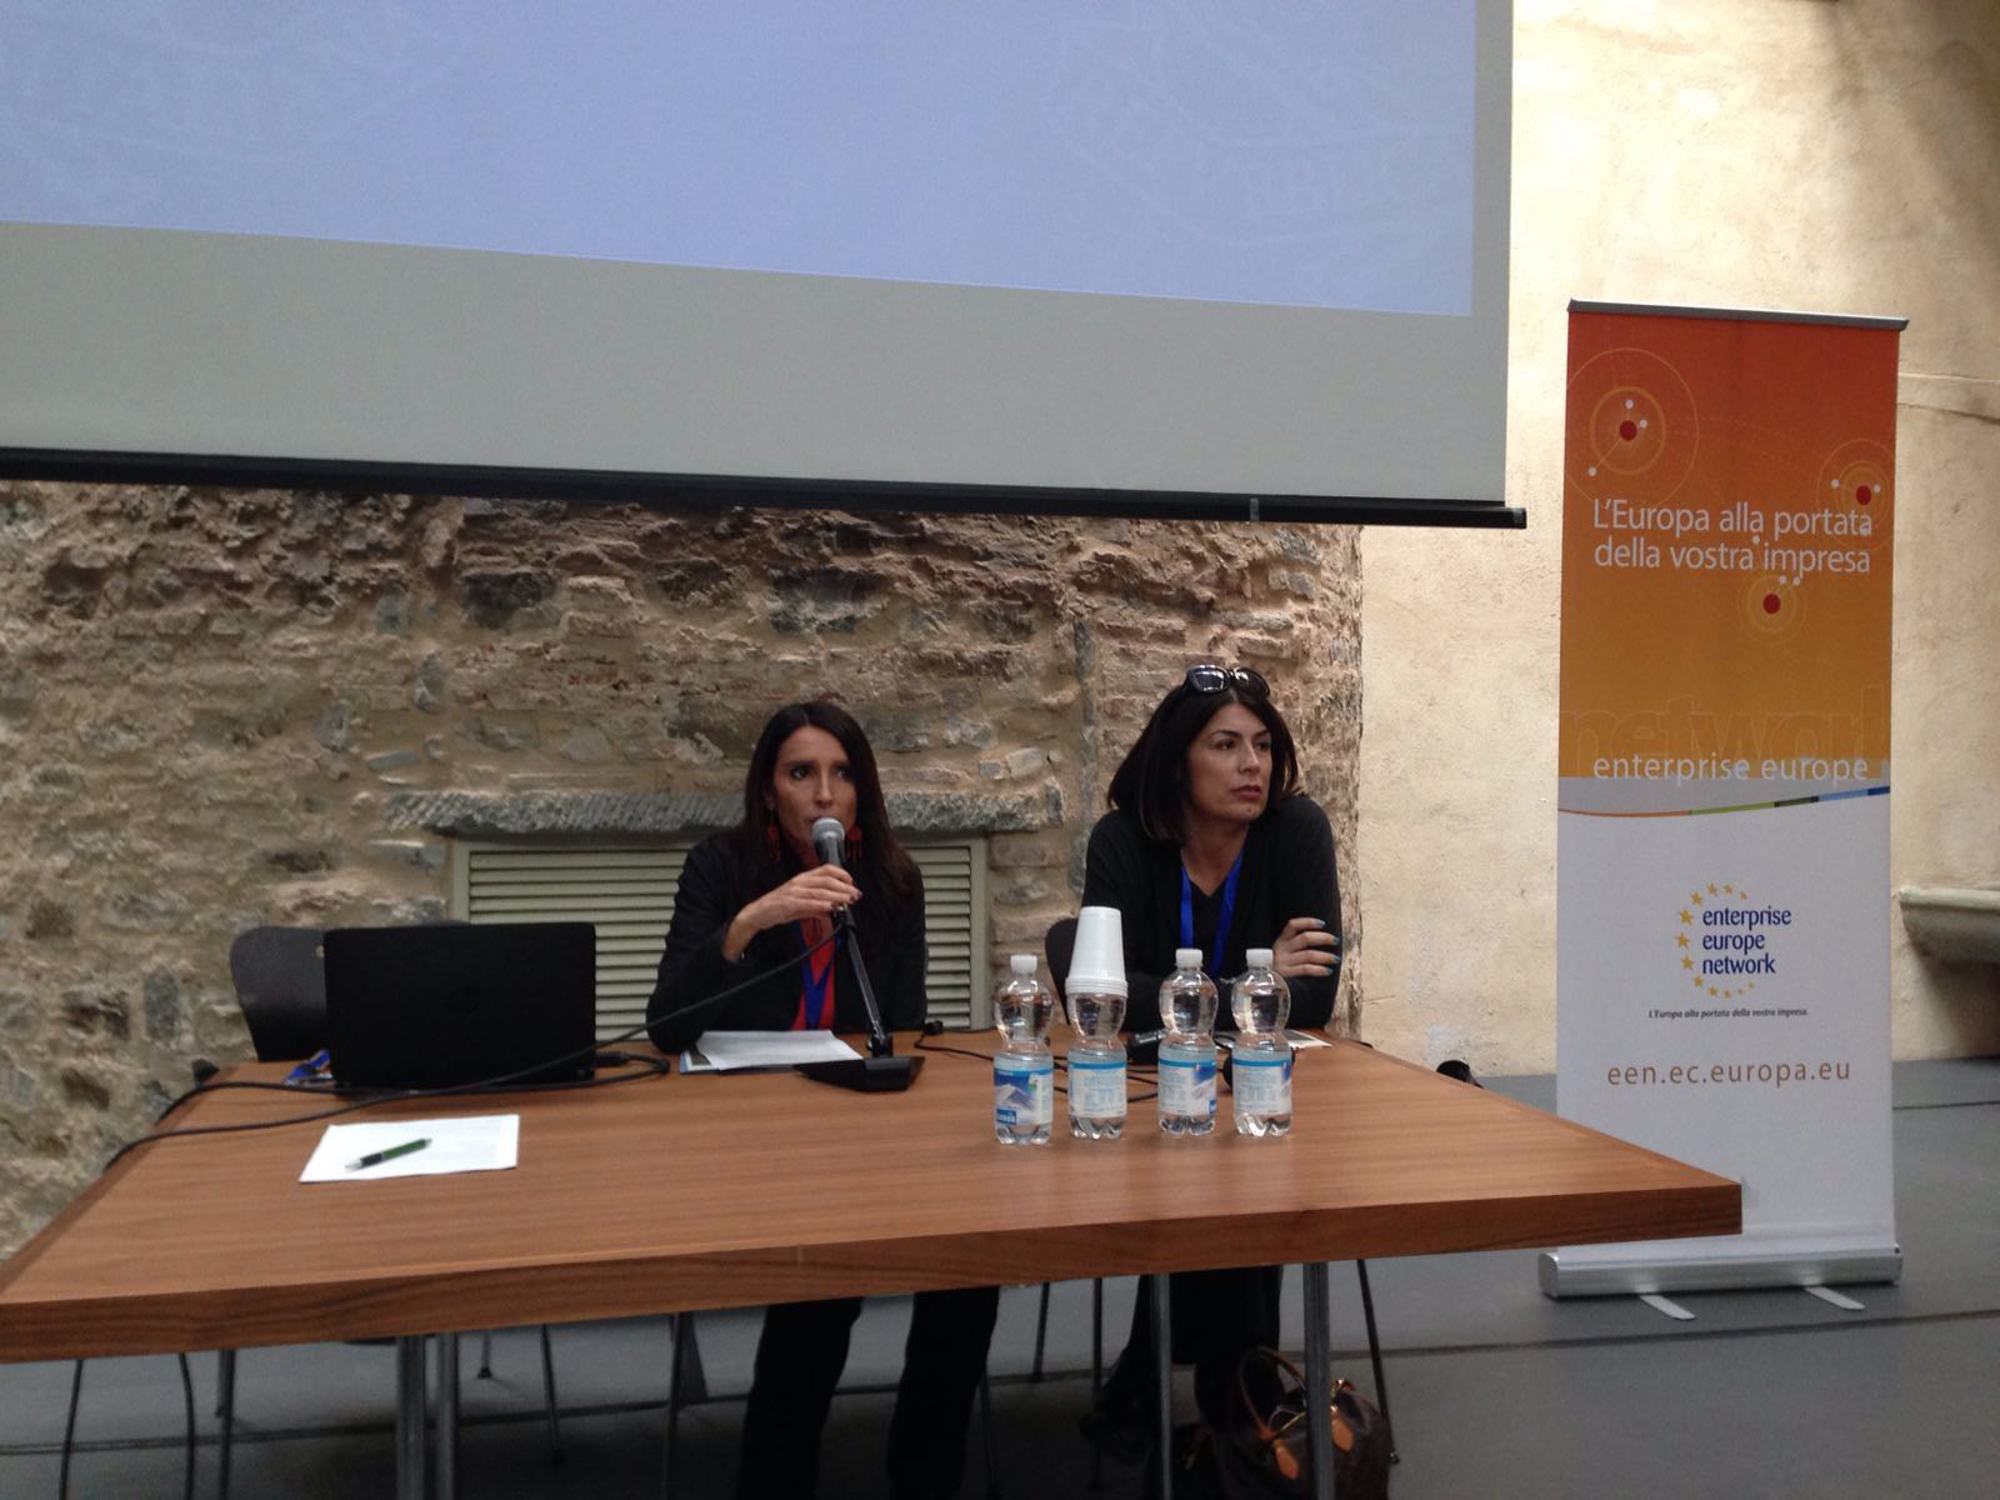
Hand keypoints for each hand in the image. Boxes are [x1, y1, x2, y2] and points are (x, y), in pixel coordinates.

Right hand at [724, 867, 861, 957]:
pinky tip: (831, 907)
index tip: (852, 883)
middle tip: (855, 894)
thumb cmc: (777, 907)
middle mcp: (799, 881)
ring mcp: (793, 891)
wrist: (756, 914)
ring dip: (836, 896)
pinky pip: (807, 903)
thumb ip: (817, 907)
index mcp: (802, 878)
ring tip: (848, 901)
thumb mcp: (800, 905)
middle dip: (843, 887)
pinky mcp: (788, 903)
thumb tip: (833, 909)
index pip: (825, 870)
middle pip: (826, 880)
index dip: (841, 874)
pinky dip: (821, 905)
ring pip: (820, 891)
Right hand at [1272, 916, 1338, 979]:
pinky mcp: (1285, 975)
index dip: (1308, 922)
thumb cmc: (1277, 969)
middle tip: (1335, 940)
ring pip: (1308, 955)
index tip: (1323, 924)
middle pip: (1305, 938)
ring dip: (1325, 956)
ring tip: (1336, 959)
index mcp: (1281, 941)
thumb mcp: (1282, 954)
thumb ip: (1295, 947)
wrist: (1261, 986)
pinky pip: (1305, 969)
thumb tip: (1321, 941)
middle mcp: (1281, 949)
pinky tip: (1327, 971)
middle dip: (1323, 938)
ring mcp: (1283, 962)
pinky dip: (1318, 969)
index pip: (1293, 925)